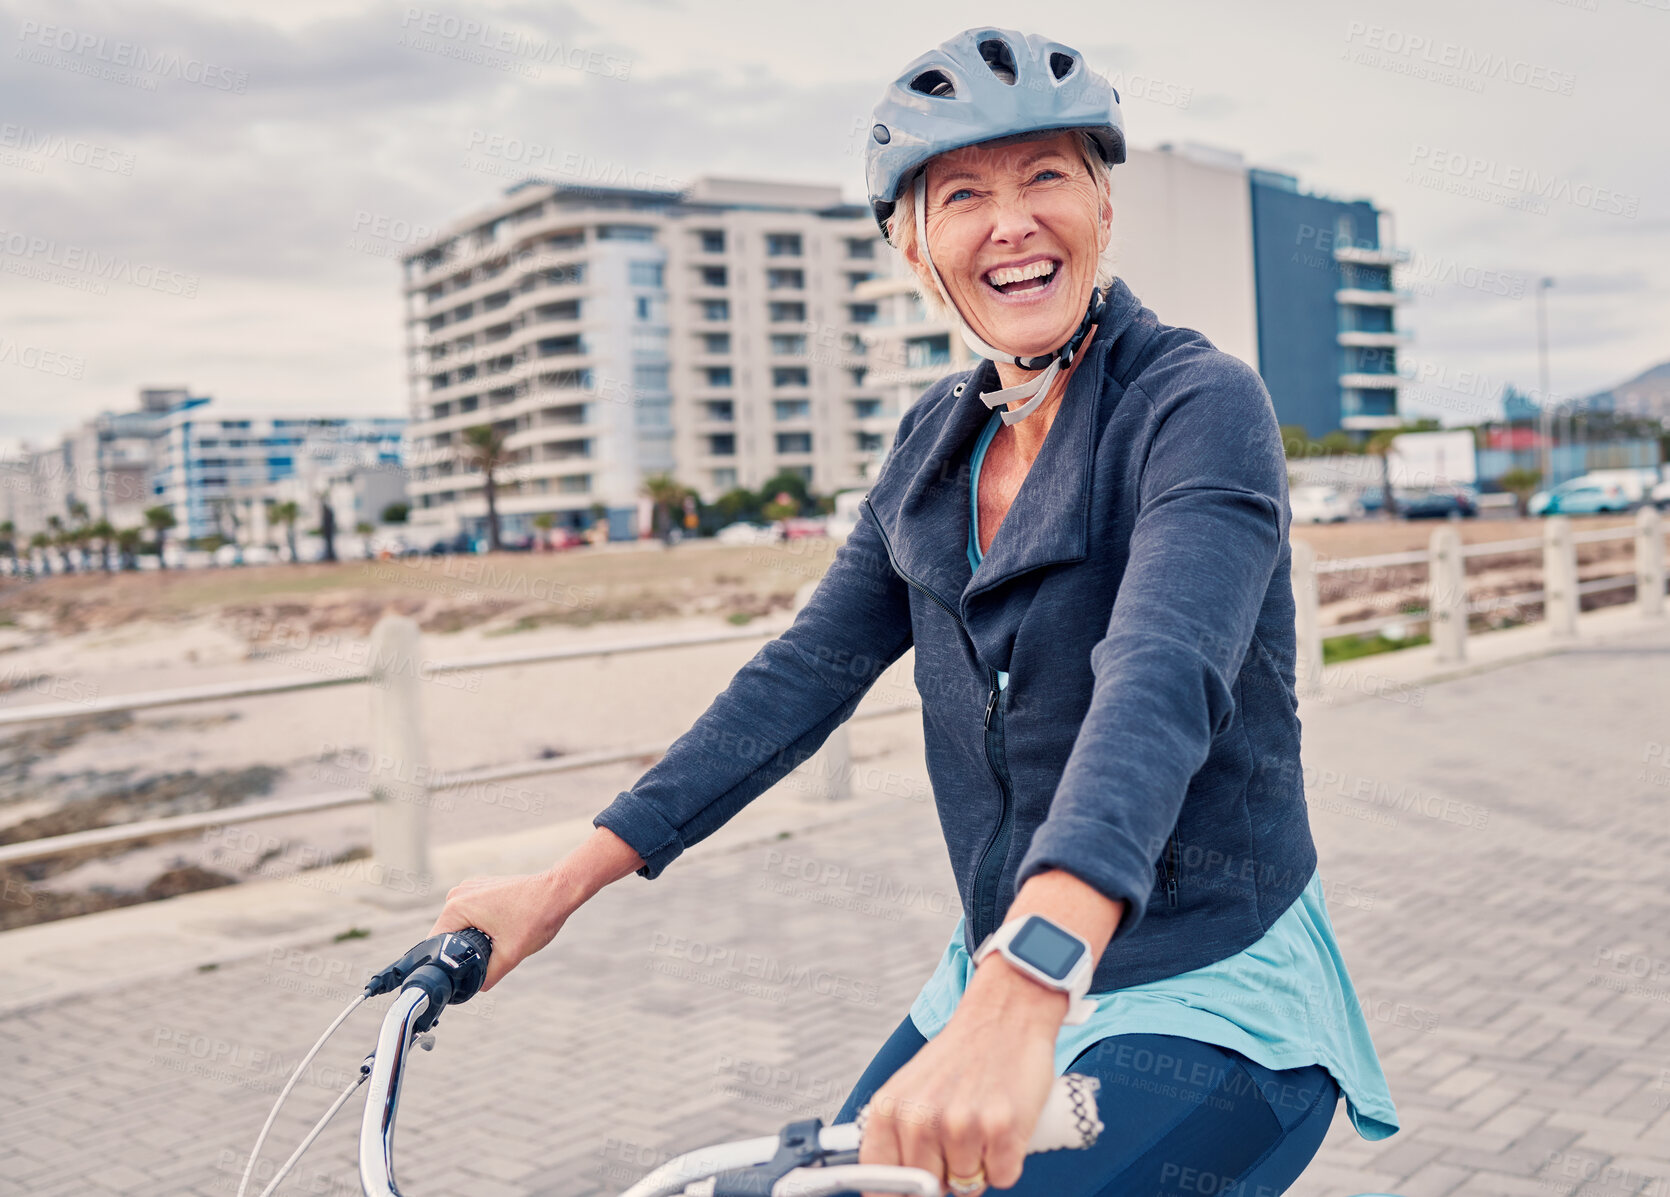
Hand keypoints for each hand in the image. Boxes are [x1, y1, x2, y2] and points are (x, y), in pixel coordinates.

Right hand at [428, 869, 572, 991]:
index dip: (446, 962)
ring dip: (474, 938)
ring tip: (499, 940)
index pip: (436, 943)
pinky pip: (472, 914)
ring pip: (462, 925)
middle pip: (448, 935)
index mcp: (456, 907)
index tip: (460, 974)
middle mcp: (458, 894)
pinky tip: (502, 929)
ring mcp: (470, 888)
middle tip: (489, 957)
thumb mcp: (510, 955)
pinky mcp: (482, 888)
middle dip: (464, 950)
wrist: (558, 891)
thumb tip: (474, 988)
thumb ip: (487, 976)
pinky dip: (482, 925)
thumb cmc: (537, 917)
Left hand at [858, 959, 1066, 1195]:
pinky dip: (1008, 1159)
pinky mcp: (1002, 1130)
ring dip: (979, 1164)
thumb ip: (896, 1135)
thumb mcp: (909, 1088)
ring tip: (982, 1119)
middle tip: (958, 1134)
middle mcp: (920, 1119)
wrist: (1004, 1015)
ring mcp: (961, 1125)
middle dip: (945, 1175)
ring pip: (968, 1186)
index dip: (901, 1192)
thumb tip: (892, 1189)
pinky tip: (1004, 1123)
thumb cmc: (960, 1056)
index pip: (880, 1184)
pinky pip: (1003, 1177)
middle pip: (928, 1190)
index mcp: (889, 1109)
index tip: (914, 1190)